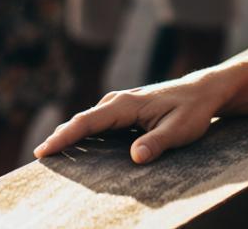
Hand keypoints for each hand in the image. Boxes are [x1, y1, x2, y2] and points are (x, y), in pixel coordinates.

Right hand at [34, 70, 231, 164]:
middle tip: (41, 156)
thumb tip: (136, 157)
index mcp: (127, 105)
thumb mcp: (180, 130)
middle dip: (60, 136)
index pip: (88, 122)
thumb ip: (157, 143)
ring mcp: (122, 103)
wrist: (206, 90)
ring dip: (71, 133)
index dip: (65, 137)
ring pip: (89, 119)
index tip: (44, 150)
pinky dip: (85, 131)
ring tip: (53, 152)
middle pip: (83, 119)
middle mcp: (119, 100)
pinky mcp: (127, 108)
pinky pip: (99, 120)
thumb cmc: (194, 110)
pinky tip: (79, 145)